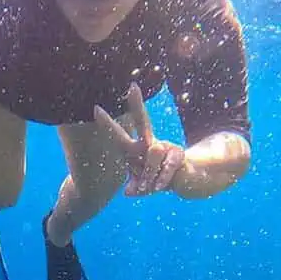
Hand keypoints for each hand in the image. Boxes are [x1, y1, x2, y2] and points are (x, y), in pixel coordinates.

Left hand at [94, 82, 186, 196]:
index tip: (95, 108)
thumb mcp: (142, 186)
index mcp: (136, 149)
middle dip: (136, 105)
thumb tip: (129, 192)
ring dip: (149, 175)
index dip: (108, 124)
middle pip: (142, 121)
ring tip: (149, 186)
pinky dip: (161, 180)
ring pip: (153, 153)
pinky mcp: (178, 153)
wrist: (185, 181)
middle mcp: (149, 143)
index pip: (120, 135)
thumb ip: (136, 187)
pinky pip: (166, 166)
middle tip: (132, 87)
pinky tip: (159, 187)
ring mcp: (165, 146)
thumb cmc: (157, 180)